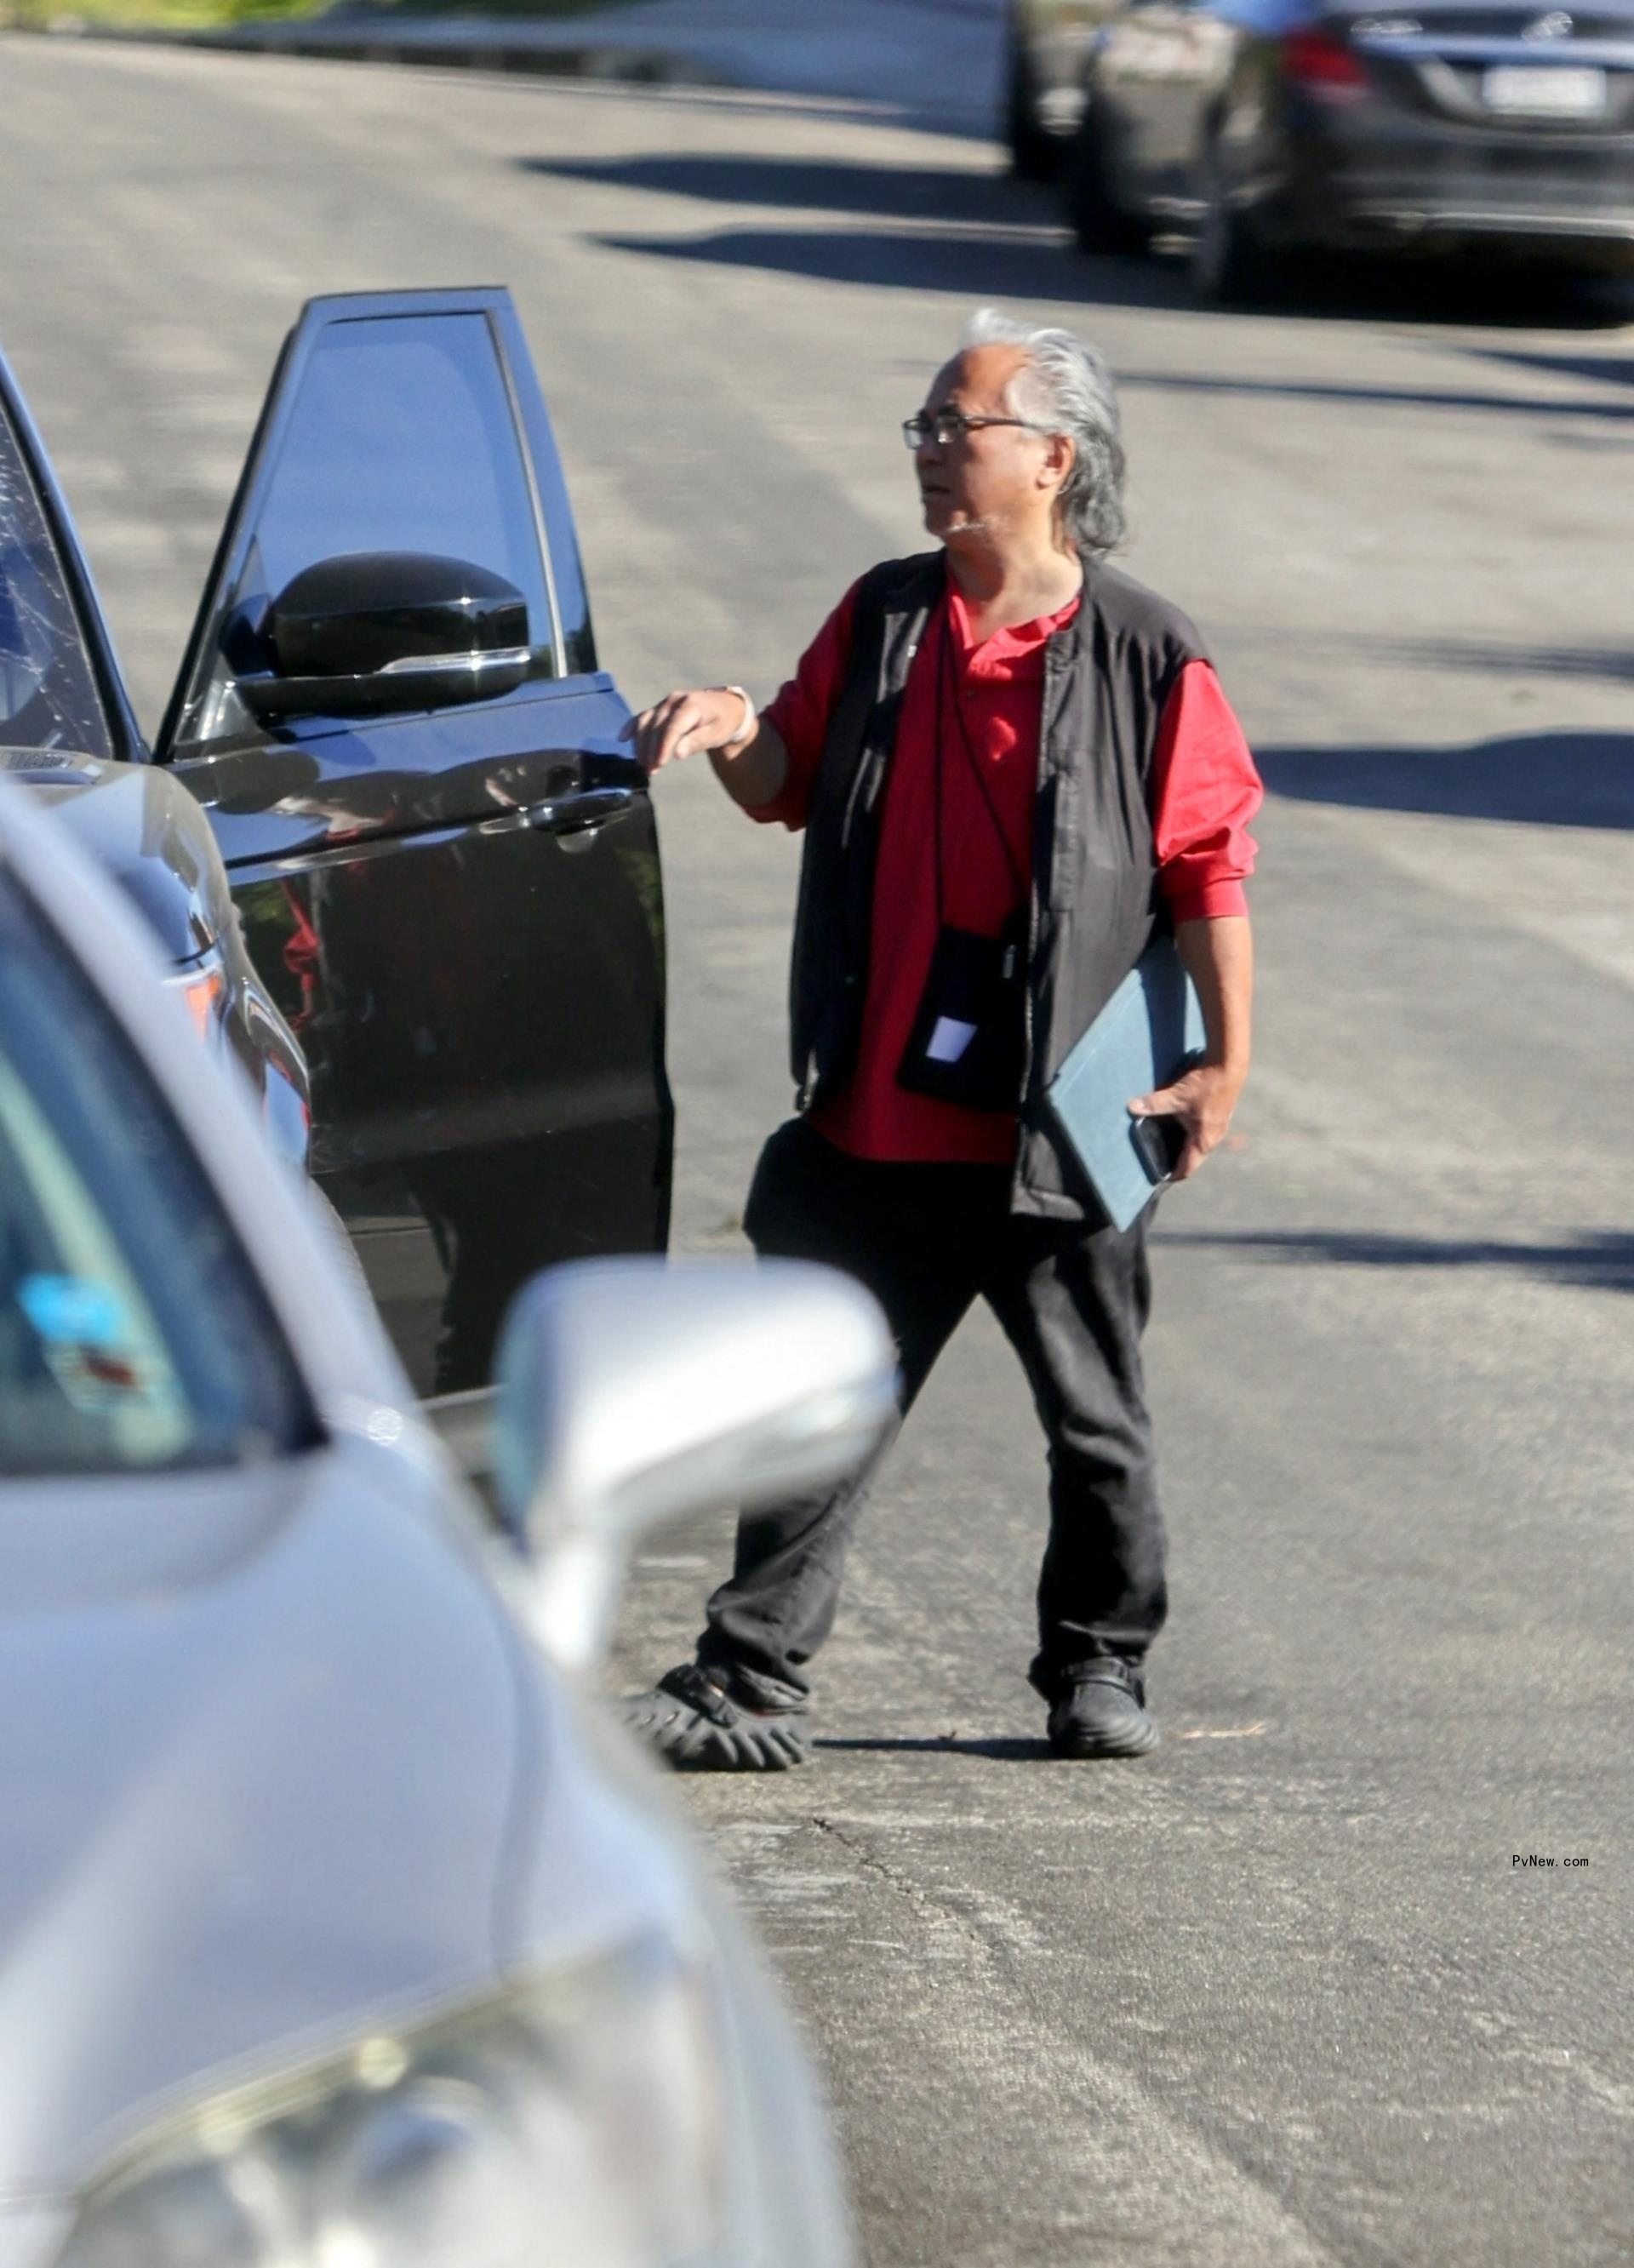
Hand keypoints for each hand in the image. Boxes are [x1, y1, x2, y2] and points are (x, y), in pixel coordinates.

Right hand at [621, 688, 749, 774]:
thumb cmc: (723, 722)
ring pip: (645, 722)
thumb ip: (698, 742)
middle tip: (650, 770)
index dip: (664, 745)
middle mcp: (674, 701)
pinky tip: (622, 738)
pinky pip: (642, 717)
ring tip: (642, 764)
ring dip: (640, 744)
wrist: (724, 707)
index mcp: (691, 705)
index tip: (659, 764)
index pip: (673, 726)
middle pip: (656, 725)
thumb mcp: (717, 733)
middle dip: (651, 749)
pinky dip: (631, 727)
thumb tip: (677, 754)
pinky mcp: (659, 709)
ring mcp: (664, 704)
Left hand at [1128, 1060, 1243, 1183]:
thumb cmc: (1206, 1084)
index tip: (1158, 1178)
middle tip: (1157, 1161)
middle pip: (1193, 1159)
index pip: (1186, 1168)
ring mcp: (1219, 1128)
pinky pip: (1203, 1133)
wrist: (1230, 1066)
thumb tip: (1131, 1107)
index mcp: (1203, 1141)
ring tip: (1165, 1145)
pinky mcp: (1220, 1116)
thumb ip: (1154, 1104)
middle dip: (1176, 1162)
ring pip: (1199, 1146)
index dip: (1172, 1175)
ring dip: (1184, 1148)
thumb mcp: (1176, 1096)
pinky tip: (1180, 1126)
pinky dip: (1191, 1135)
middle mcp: (1213, 1139)